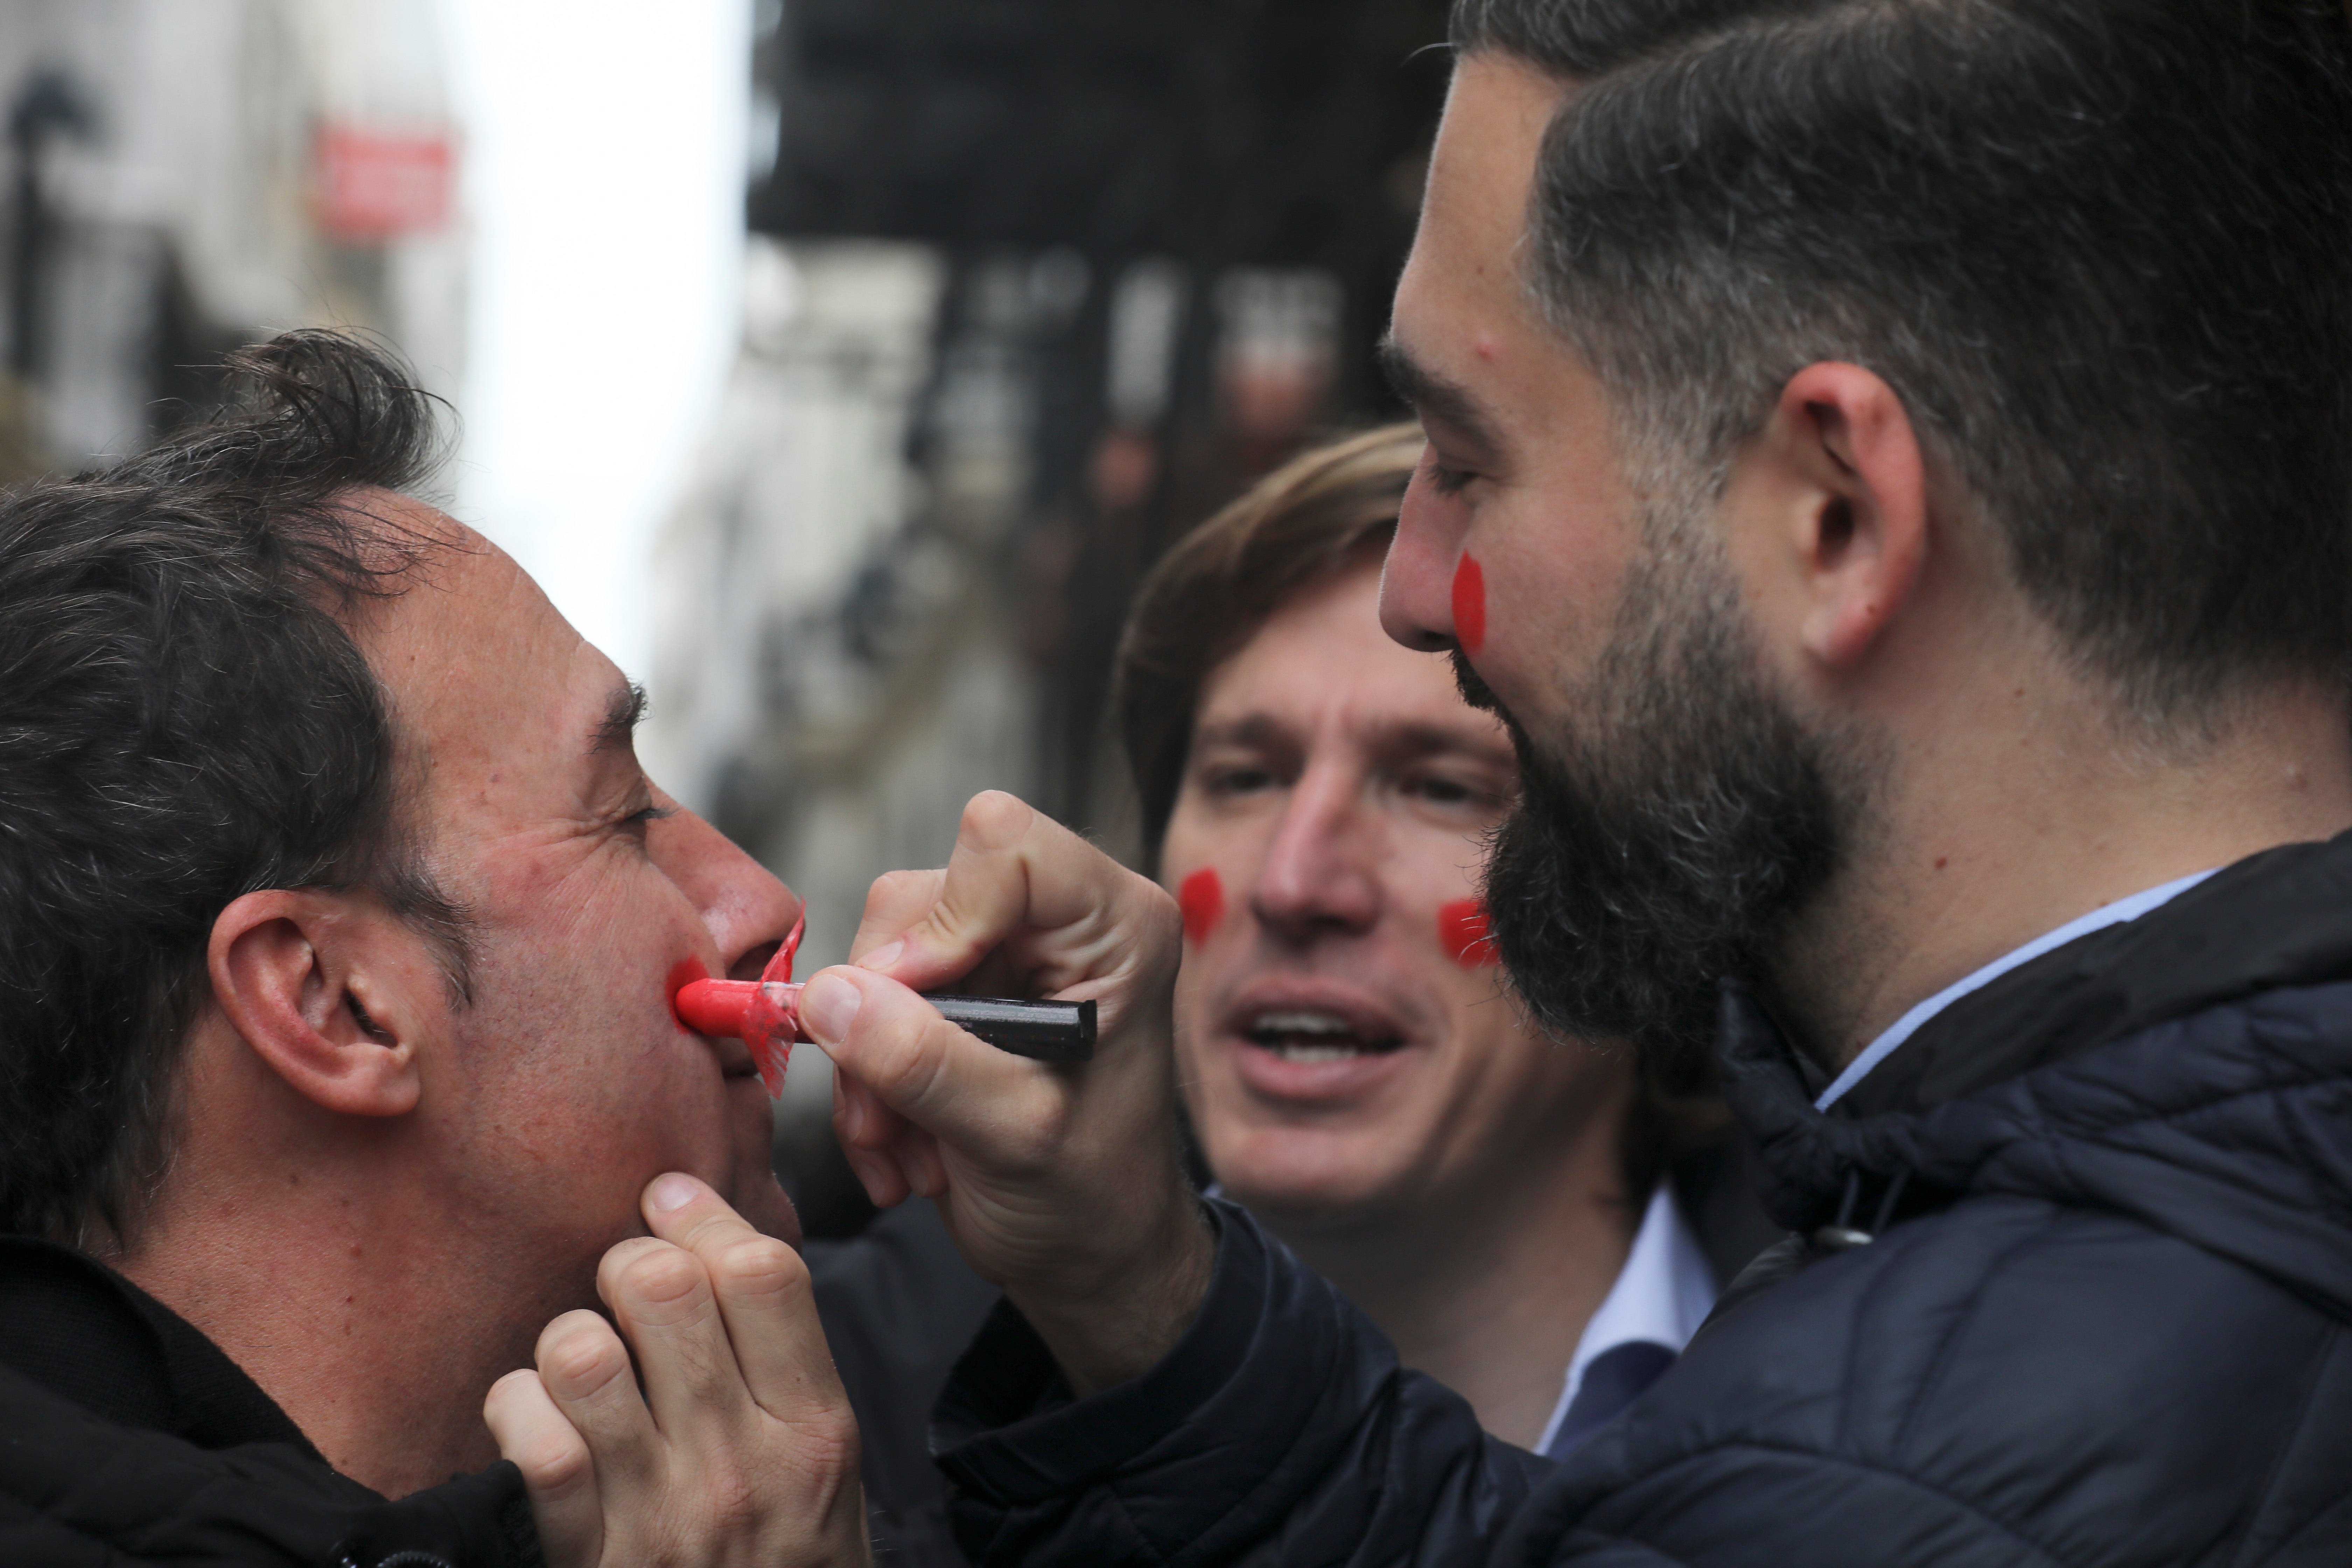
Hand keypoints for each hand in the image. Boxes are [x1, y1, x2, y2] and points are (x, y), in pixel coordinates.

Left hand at [482, 1174, 869, 1567]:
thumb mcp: (823, 1468)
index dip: (702, 1215)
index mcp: (815, 1431)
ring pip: (584, 1353)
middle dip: (627, 1262)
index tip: (669, 1199)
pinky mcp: (586, 1561)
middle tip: (622, 1288)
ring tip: (582, 1361)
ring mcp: (660, 1517)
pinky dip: (517, 1412)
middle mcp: (743, 1466)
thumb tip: (714, 1242)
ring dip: (569, 1339)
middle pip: (664, 1291)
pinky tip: (533, 1423)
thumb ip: (783, 1364)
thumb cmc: (787, 1567)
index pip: (762, 1272)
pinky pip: (532, 1443)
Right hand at [800, 790, 1212, 1396]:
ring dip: (871, 1064)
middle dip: (886, 1017)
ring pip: (880, 954)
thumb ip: (927, 1063)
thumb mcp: (1016, 1139)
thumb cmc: (1092, 1200)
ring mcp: (1007, 949)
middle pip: (920, 900)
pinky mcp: (962, 985)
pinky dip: (869, 1078)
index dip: (941, 922)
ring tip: (908, 1149)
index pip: (1004, 843)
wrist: (1091, 1256)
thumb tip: (830, 998)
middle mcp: (1063, 917)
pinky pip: (867, 999)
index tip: (918, 1016)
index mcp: (1116, 925)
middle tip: (895, 1121)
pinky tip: (905, 1146)